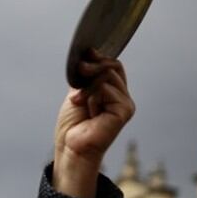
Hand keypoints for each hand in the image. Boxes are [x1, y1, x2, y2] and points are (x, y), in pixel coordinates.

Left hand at [53, 50, 134, 197]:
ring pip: (107, 74)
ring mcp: (126, 103)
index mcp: (113, 91)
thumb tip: (92, 52)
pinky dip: (92, 97)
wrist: (70, 146)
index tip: (81, 60)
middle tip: (78, 76)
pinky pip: (105, 88)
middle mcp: (122, 96)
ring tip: (81, 103)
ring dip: (87, 87)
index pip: (113, 64)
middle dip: (91, 68)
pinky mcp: (125, 110)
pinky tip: (90, 112)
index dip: (98, 58)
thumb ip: (88, 74)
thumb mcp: (78, 90)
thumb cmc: (73, 124)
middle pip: (112, 65)